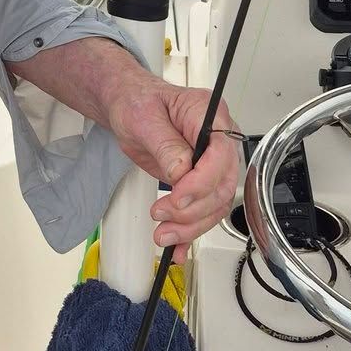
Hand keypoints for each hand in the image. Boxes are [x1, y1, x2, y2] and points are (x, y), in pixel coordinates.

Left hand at [103, 75, 242, 264]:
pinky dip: (190, 233)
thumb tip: (182, 171)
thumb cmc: (138, 102)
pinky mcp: (199, 183)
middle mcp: (218, 142)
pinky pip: (203, 211)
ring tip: (162, 235)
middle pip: (221, 186)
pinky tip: (178, 248)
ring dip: (190, 227)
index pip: (221, 155)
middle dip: (193, 209)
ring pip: (214, 205)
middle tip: (161, 216)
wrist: (129, 107)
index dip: (202, 181)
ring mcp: (211, 164)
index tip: (177, 196)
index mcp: (210, 116)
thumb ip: (165, 144)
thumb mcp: (144, 117)